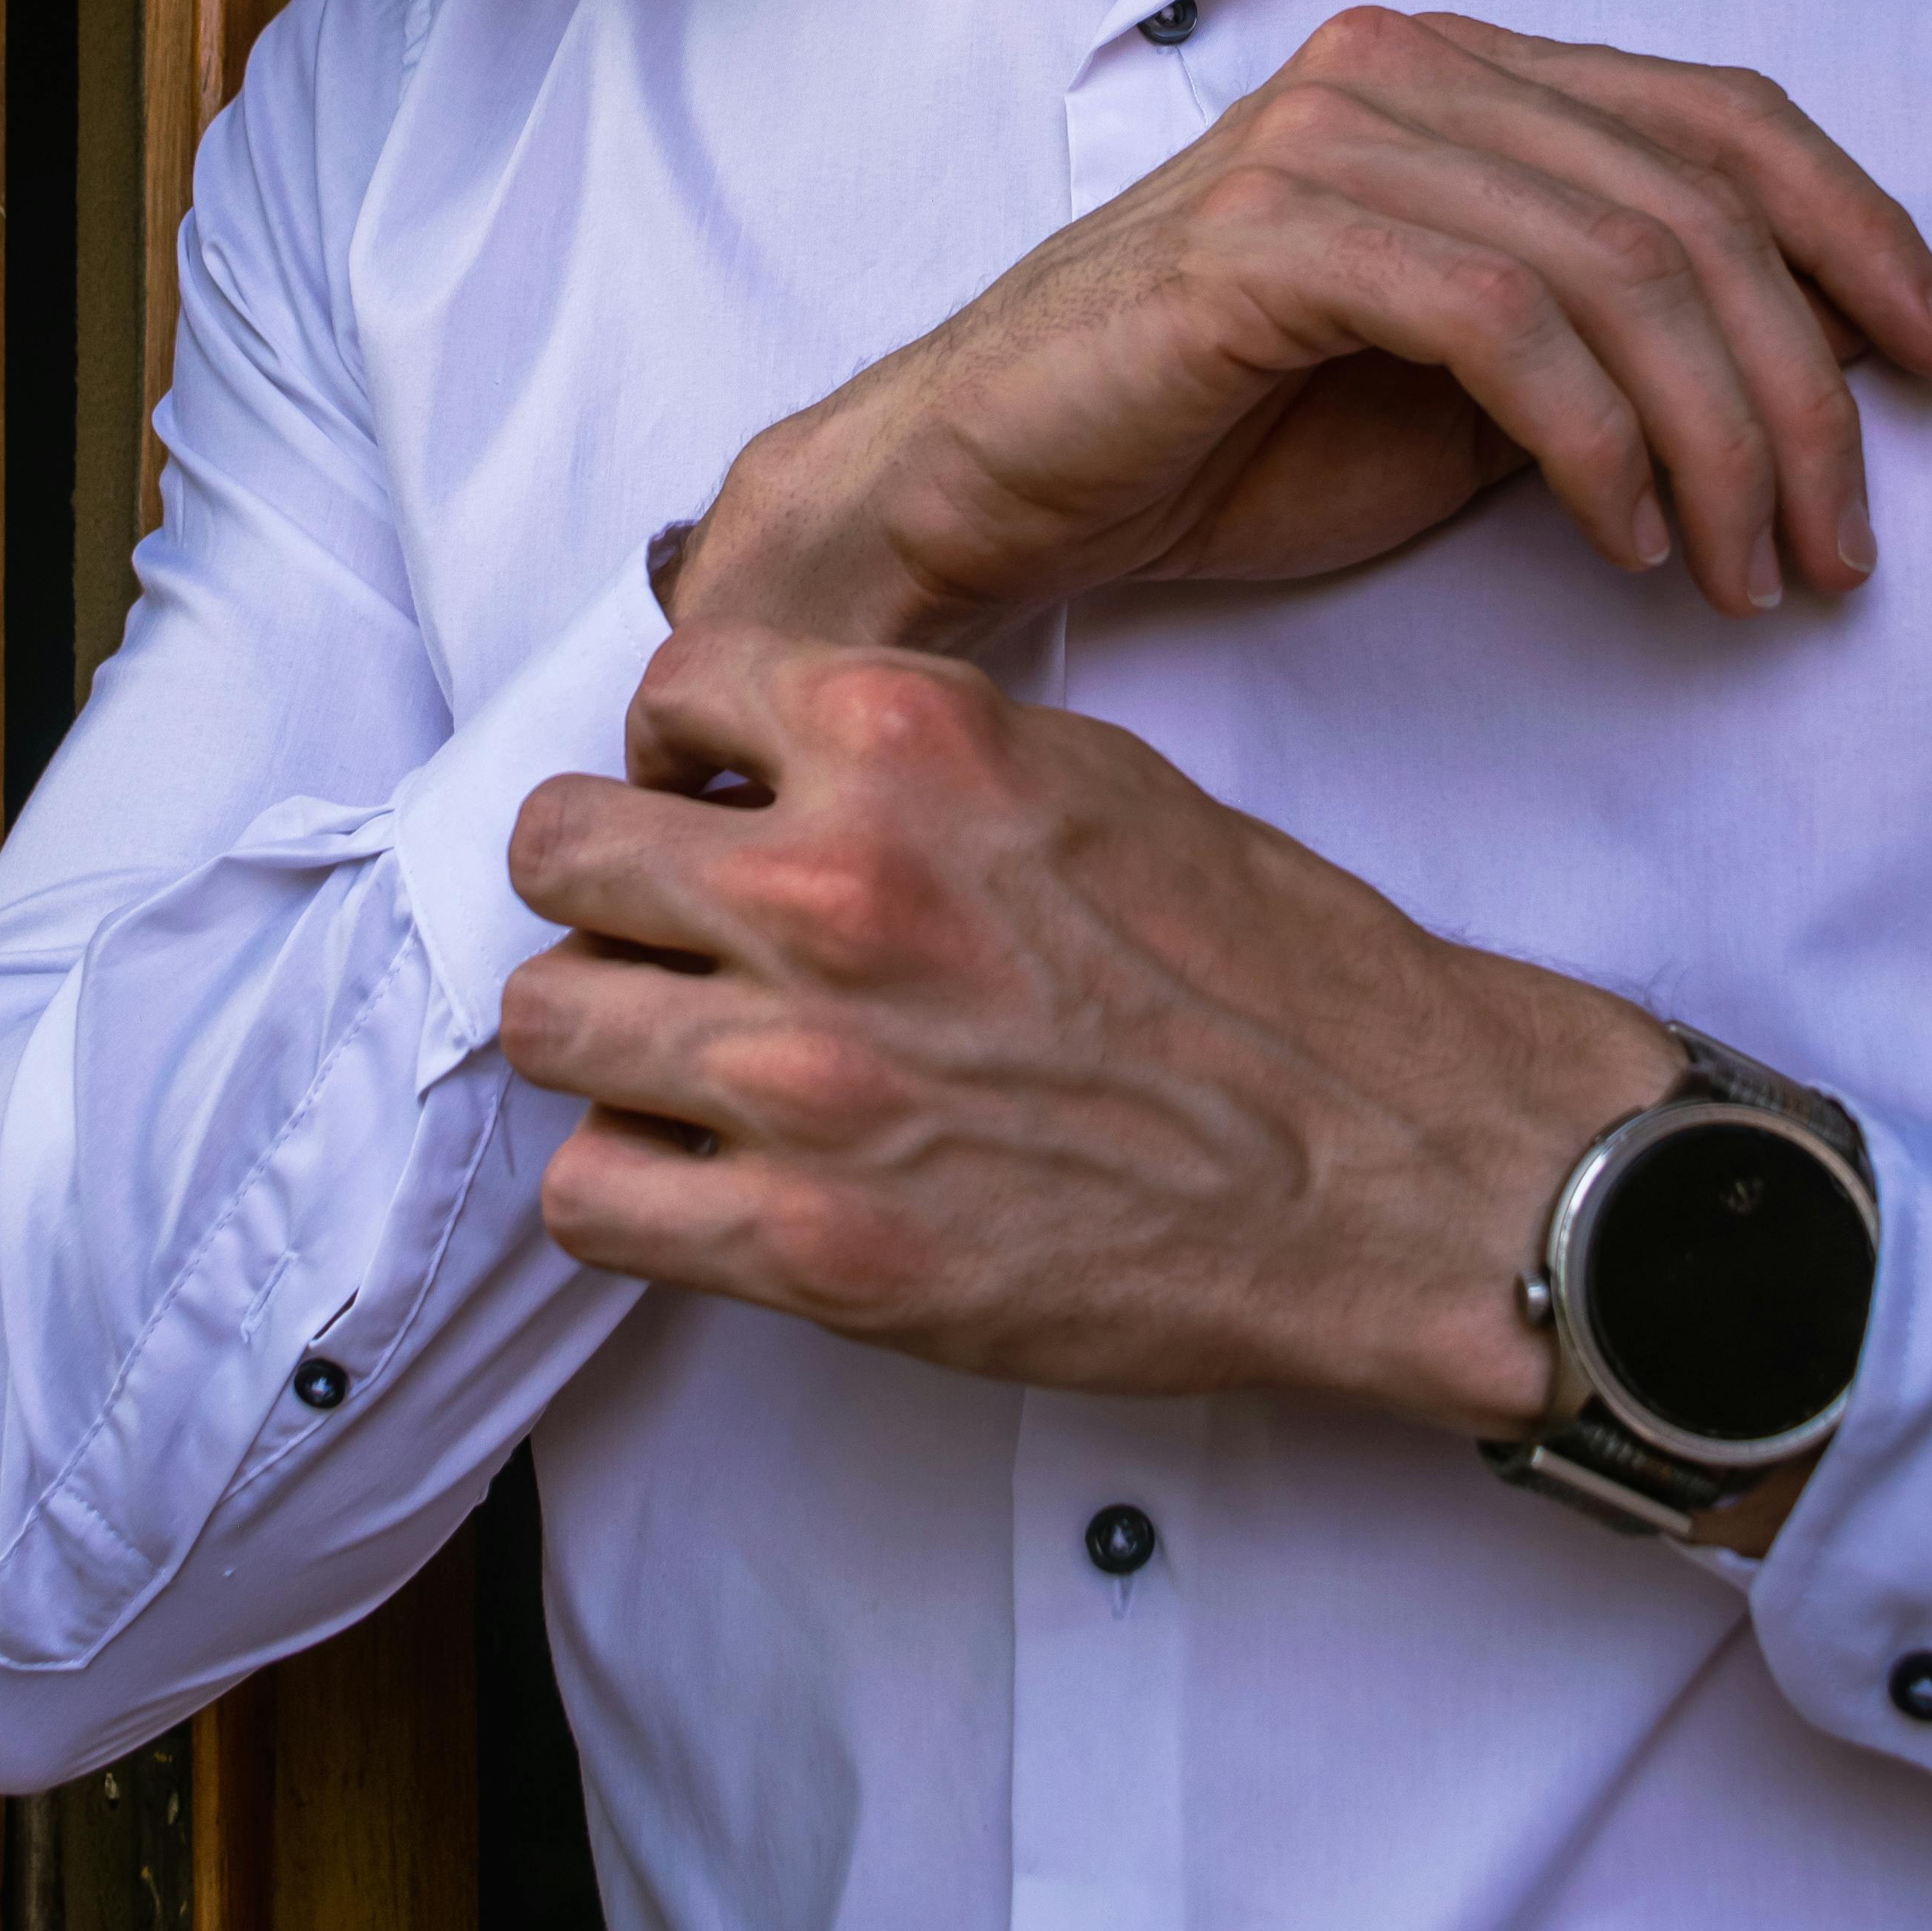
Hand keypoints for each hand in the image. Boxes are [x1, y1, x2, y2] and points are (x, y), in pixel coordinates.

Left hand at [502, 620, 1680, 1422]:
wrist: (1383, 1162)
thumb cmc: (1257, 972)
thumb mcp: (1074, 770)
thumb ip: (895, 759)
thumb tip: (746, 771)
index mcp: (905, 742)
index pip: (663, 687)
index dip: (676, 752)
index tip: (705, 800)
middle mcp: (834, 891)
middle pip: (561, 853)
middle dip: (610, 887)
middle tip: (672, 932)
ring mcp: (809, 1074)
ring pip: (548, 1021)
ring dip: (608, 1035)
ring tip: (688, 1057)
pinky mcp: (815, 1243)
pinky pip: (593, 1194)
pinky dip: (634, 1184)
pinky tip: (710, 1173)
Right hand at [668, 9, 1931, 642]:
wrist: (988, 489)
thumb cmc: (1217, 441)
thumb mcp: (1464, 385)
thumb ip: (1606, 336)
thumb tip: (1811, 365)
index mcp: (1456, 72)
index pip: (1720, 115)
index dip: (1858, 231)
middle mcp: (1400, 63)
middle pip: (1694, 199)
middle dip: (1805, 389)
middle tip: (1837, 545)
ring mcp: (1326, 137)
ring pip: (1620, 262)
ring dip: (1720, 441)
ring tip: (1750, 573)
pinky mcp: (1267, 235)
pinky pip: (1505, 320)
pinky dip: (1599, 442)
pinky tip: (1631, 542)